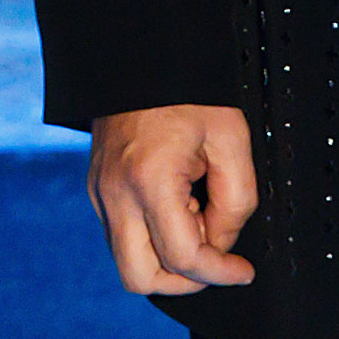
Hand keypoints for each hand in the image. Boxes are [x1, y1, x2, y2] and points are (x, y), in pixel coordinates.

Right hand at [87, 104, 257, 293]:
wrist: (144, 57)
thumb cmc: (189, 92)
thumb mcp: (232, 140)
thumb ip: (236, 202)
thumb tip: (221, 243)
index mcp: (149, 180)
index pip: (183, 258)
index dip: (220, 273)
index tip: (242, 270)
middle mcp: (115, 193)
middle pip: (140, 278)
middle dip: (183, 281)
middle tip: (213, 259)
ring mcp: (100, 193)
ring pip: (128, 262)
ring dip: (166, 259)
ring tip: (193, 218)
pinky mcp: (96, 189)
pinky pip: (122, 236)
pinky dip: (151, 238)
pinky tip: (175, 206)